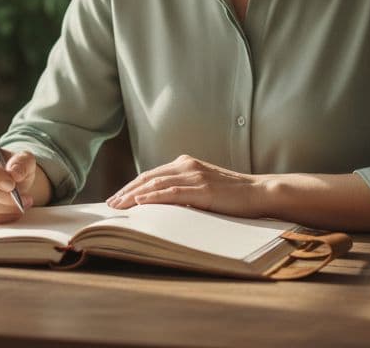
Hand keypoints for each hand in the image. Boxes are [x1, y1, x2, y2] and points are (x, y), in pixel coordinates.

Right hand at [0, 141, 36, 223]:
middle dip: (2, 195)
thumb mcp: (24, 159)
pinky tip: (13, 212)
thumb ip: (22, 162)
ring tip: (22, 204)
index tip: (12, 185)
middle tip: (23, 198)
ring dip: (4, 208)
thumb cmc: (15, 167)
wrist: (11, 182)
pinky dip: (1, 217)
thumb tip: (15, 173)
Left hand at [106, 154, 266, 216]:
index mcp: (185, 163)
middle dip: (126, 191)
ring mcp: (194, 175)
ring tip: (118, 206)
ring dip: (133, 195)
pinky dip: (152, 197)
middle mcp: (187, 165)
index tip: (116, 198)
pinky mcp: (202, 189)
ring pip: (156, 183)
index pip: (151, 174)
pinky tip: (139, 203)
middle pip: (148, 177)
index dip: (131, 186)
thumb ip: (184, 191)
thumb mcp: (203, 188)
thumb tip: (161, 205)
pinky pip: (172, 193)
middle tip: (110, 204)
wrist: (259, 193)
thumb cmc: (232, 195)